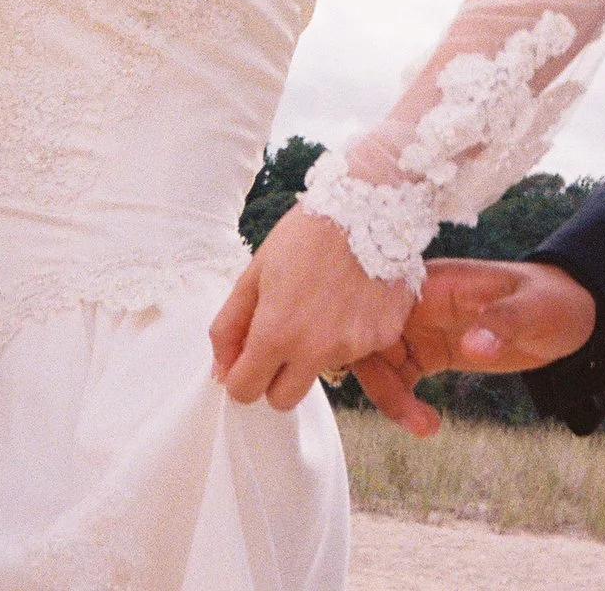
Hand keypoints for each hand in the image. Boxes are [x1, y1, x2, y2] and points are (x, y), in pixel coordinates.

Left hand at [208, 205, 414, 412]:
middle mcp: (316, 350)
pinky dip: (351, 333)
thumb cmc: (308, 232)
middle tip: (284, 338)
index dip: (240, 376)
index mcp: (276, 333)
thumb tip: (221, 368)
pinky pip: (357, 352)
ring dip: (316, 351)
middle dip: (276, 379)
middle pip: (283, 400)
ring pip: (322, 372)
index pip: (244, 392)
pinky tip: (351, 298)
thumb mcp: (256, 272)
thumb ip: (230, 324)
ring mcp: (354, 347)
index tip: (249, 357)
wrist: (370, 204)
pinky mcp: (383, 338)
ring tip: (324, 303)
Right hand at [352, 257, 597, 437]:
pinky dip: (402, 402)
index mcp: (435, 281)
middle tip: (411, 417)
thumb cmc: (552, 300)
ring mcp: (422, 326)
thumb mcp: (534, 310)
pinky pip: (399, 377)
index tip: (378, 374)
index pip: (378, 303)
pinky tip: (426, 423)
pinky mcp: (431, 351)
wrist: (571, 315)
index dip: (363, 333)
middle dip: (379, 380)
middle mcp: (419, 301)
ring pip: (379, 362)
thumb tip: (473, 346)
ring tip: (425, 427)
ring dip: (391, 398)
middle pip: (368, 337)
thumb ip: (503, 323)